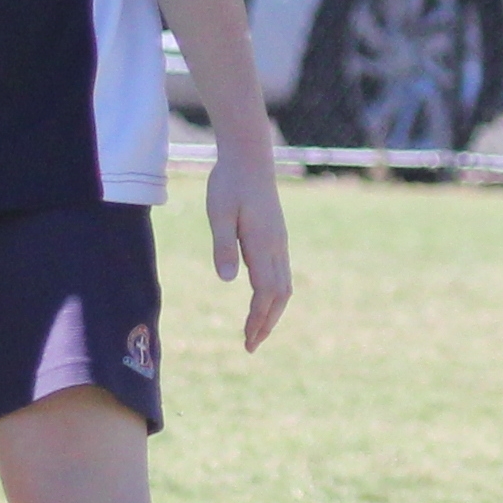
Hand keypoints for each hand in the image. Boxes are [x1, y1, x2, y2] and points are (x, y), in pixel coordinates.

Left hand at [207, 150, 292, 349]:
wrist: (249, 156)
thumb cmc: (229, 182)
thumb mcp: (219, 212)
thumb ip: (223, 245)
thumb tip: (227, 281)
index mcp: (263, 244)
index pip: (265, 293)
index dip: (258, 319)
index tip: (247, 341)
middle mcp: (277, 246)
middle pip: (279, 296)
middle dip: (267, 323)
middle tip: (250, 345)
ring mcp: (279, 241)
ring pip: (284, 286)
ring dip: (272, 311)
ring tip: (256, 329)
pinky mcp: (276, 236)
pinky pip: (281, 274)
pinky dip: (274, 295)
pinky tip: (261, 300)